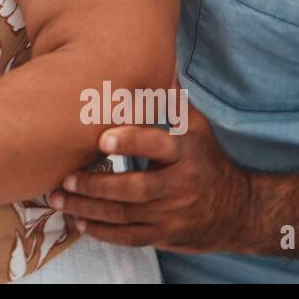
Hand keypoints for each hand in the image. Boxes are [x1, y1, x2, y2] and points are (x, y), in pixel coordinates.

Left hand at [46, 107, 254, 253]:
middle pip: (135, 189)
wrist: (240, 212)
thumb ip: (174, 101)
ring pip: (125, 216)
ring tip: (58, 198)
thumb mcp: (199, 130)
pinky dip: (102, 232)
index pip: (158, 146)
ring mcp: (171, 215)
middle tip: (66, 178)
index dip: (131, 142)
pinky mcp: (164, 236)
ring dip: (87, 209)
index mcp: (185, 154)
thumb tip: (159, 60)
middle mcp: (179, 186)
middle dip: (97, 185)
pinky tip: (79, 222)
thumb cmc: (209, 162)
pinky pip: (129, 237)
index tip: (102, 138)